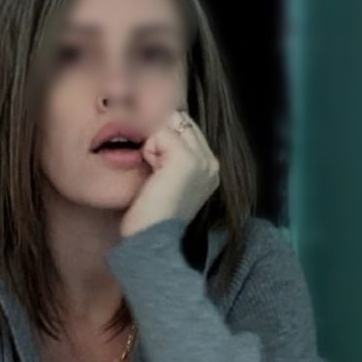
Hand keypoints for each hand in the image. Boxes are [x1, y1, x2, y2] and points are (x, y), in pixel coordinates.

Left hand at [118, 106, 220, 238]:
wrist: (152, 242)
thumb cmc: (152, 217)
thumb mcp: (169, 182)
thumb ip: (172, 155)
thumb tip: (161, 126)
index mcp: (211, 169)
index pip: (187, 127)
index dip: (165, 140)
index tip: (159, 171)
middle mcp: (212, 163)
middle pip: (180, 120)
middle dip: (160, 139)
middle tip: (157, 174)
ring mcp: (202, 161)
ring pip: (170, 124)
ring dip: (154, 146)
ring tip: (156, 177)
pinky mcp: (186, 160)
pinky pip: (160, 133)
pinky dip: (149, 151)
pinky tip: (153, 176)